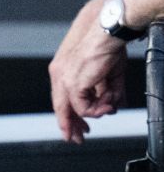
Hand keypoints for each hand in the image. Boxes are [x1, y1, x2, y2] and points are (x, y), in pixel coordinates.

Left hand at [50, 10, 127, 143]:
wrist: (110, 33)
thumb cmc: (109, 46)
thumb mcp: (109, 75)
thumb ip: (108, 93)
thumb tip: (112, 108)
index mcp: (64, 72)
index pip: (63, 101)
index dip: (70, 117)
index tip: (77, 129)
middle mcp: (60, 76)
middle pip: (61, 110)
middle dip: (72, 127)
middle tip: (79, 138)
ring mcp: (64, 81)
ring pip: (73, 111)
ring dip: (94, 113)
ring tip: (109, 108)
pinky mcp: (73, 85)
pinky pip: (83, 108)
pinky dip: (97, 110)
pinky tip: (107, 105)